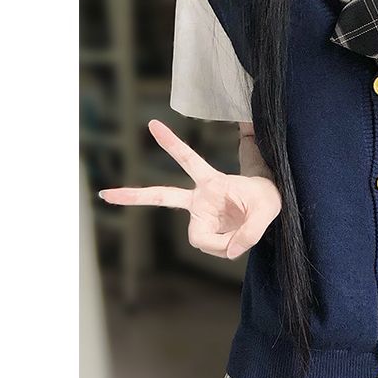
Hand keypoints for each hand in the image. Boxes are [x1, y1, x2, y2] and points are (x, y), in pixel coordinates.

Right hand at [99, 120, 280, 259]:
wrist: (271, 206)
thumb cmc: (269, 199)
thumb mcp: (268, 211)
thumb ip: (250, 233)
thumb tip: (228, 253)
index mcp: (213, 182)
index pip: (189, 160)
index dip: (171, 144)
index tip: (152, 124)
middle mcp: (201, 198)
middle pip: (162, 195)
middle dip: (134, 196)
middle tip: (106, 194)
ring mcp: (201, 214)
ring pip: (201, 240)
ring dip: (223, 244)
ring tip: (245, 235)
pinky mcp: (206, 228)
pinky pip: (212, 247)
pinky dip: (226, 249)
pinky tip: (238, 242)